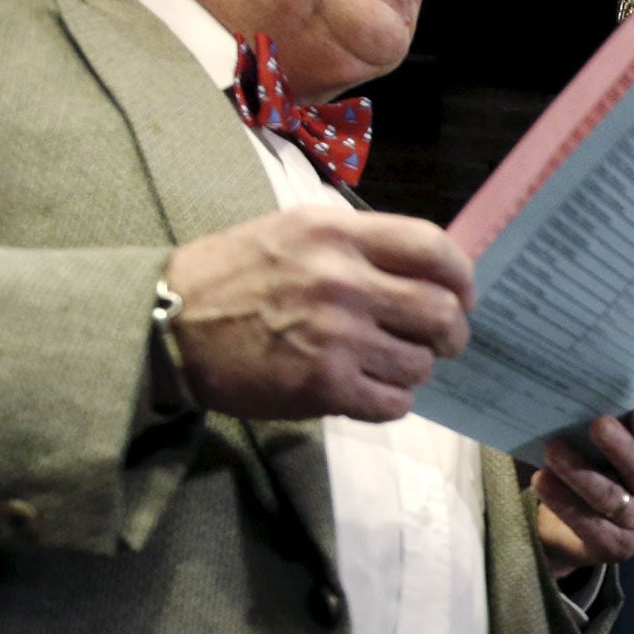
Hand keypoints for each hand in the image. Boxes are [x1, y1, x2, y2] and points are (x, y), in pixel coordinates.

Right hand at [163, 205, 474, 421]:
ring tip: (387, 366)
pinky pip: (392, 403)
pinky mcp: (323, 386)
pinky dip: (390, 401)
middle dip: (451, 334)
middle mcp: (343, 280)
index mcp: (338, 233)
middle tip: (439, 343)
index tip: (462, 296)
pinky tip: (368, 391)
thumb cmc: (232, 275)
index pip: (434, 248)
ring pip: (420, 364)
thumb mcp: (294, 230)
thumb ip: (358, 244)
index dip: (462, 278)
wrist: (171, 326)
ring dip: (413, 370)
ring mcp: (335, 336)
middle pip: (441, 312)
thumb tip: (425, 270)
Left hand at [531, 408, 633, 576]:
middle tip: (596, 425)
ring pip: (609, 496)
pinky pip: (587, 522)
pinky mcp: (616, 548)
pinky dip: (561, 500)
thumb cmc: (594, 477)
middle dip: (618, 446)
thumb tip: (575, 407)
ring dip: (579, 471)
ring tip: (552, 450)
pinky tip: (541, 481)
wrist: (574, 534)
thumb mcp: (605, 456)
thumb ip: (602, 435)